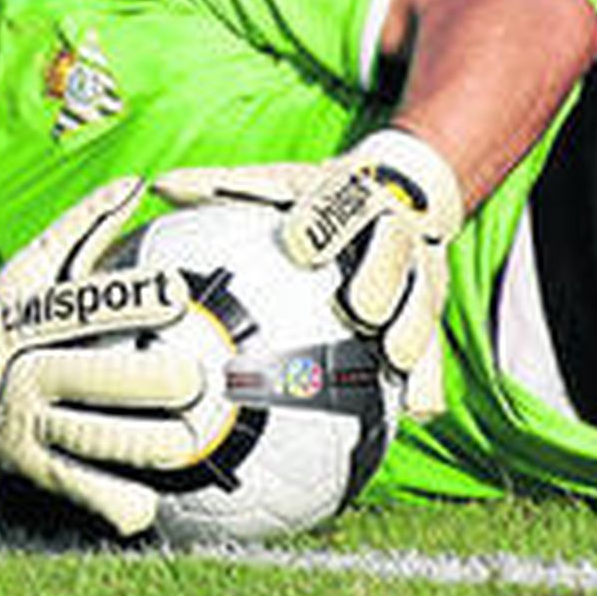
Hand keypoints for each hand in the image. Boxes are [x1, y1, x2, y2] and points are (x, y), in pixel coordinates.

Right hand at [0, 177, 204, 535]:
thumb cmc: (9, 320)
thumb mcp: (32, 271)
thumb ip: (84, 227)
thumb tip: (135, 183)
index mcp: (26, 319)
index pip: (80, 307)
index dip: (128, 300)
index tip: (178, 294)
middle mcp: (23, 373)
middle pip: (85, 377)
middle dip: (141, 380)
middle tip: (195, 378)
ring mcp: (26, 426)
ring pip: (86, 439)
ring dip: (139, 444)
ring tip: (187, 440)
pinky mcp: (32, 471)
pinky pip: (75, 490)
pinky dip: (110, 502)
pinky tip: (147, 505)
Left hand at [154, 129, 462, 416]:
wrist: (401, 192)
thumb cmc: (317, 198)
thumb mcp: (276, 185)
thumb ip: (221, 188)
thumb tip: (159, 186)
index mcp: (349, 196)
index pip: (340, 202)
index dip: (326, 222)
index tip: (303, 244)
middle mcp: (392, 231)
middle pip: (396, 250)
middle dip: (384, 276)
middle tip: (361, 307)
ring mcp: (420, 273)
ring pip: (425, 301)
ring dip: (414, 330)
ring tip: (394, 360)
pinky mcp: (433, 312)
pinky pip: (437, 351)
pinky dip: (428, 380)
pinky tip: (414, 410)